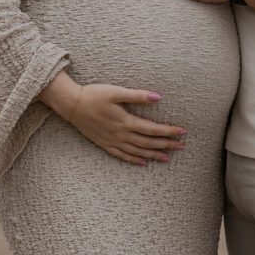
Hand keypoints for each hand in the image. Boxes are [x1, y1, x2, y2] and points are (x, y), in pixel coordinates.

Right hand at [68, 84, 186, 165]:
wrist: (71, 105)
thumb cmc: (94, 95)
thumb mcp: (116, 92)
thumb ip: (137, 96)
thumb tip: (158, 97)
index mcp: (126, 121)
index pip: (153, 129)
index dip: (169, 131)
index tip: (183, 132)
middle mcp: (121, 134)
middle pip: (148, 143)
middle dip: (166, 145)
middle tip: (181, 147)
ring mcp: (112, 141)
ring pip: (138, 151)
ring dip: (153, 155)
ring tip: (167, 158)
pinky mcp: (104, 144)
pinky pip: (122, 156)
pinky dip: (134, 160)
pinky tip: (143, 163)